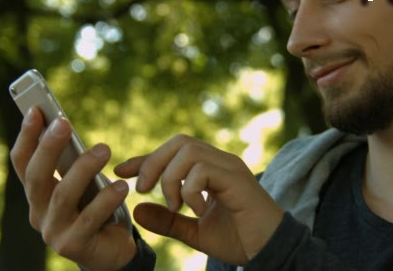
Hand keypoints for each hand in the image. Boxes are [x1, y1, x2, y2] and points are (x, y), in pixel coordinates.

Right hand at [9, 107, 135, 270]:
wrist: (112, 252)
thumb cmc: (97, 209)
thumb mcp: (84, 184)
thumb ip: (73, 163)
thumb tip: (64, 125)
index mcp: (37, 194)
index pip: (22, 163)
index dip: (26, 137)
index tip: (36, 110)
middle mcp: (38, 213)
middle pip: (36, 177)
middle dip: (48, 147)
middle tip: (64, 122)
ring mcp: (53, 231)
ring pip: (62, 196)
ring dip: (83, 169)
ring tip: (104, 149)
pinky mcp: (73, 246)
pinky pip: (90, 218)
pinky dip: (107, 199)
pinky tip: (123, 186)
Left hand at [114, 134, 283, 265]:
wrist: (271, 252)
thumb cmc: (239, 240)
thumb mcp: (195, 231)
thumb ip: (168, 220)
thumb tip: (137, 210)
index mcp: (210, 170)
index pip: (173, 152)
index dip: (145, 159)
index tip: (121, 171)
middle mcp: (220, 162)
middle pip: (179, 142)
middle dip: (154, 162)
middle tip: (143, 189)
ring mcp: (230, 167)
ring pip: (189, 151)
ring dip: (171, 178)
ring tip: (175, 205)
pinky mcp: (238, 179)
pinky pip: (203, 171)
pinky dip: (191, 190)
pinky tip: (197, 211)